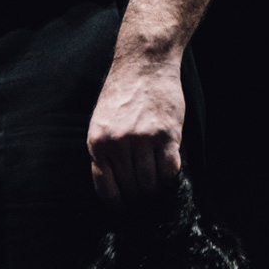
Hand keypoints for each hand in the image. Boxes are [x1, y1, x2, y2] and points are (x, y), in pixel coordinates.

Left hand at [86, 56, 183, 204]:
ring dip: (156, 188)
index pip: (107, 190)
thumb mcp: (101, 122)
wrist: (144, 64)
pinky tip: (169, 169)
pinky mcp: (166, 135)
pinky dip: (171, 177)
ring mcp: (143, 140)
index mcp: (98, 143)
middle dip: (140, 196)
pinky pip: (170, 171)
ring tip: (158, 181)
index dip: (119, 203)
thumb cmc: (122, 93)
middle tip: (147, 191)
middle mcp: (118, 144)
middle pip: (131, 189)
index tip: (127, 204)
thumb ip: (104, 152)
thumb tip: (114, 187)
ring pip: (151, 184)